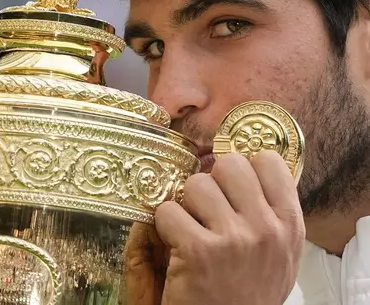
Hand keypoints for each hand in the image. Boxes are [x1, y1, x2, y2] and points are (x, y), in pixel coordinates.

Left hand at [125, 151, 304, 304]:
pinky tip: (175, 245)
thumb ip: (270, 212)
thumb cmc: (250, 292)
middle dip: (211, 181)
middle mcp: (266, 228)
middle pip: (228, 164)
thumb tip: (251, 167)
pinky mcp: (199, 251)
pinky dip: (164, 226)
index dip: (243, 167)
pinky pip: (167, 211)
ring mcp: (233, 238)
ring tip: (191, 229)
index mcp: (289, 224)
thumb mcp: (278, 253)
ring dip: (186, 204)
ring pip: (195, 184)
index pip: (267, 161)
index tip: (231, 185)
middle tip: (206, 208)